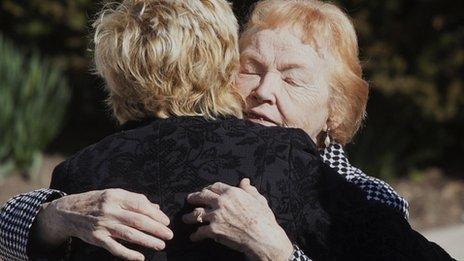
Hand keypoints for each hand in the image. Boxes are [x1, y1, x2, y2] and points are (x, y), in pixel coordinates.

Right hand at [32, 188, 172, 260]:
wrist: (69, 211)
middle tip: (169, 235)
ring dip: (147, 241)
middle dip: (156, 228)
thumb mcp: (115, 195)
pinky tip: (140, 257)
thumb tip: (156, 207)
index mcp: (116, 196)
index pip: (140, 205)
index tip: (166, 221)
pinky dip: (128, 254)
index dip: (156, 214)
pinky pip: (115, 248)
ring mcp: (103, 225)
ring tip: (160, 245)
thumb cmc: (97, 202)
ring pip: (129, 234)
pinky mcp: (97, 238)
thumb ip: (135, 200)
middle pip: (137, 220)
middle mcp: (110, 209)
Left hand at [182, 179, 292, 260]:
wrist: (263, 238)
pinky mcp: (214, 230)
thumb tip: (245, 181)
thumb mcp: (259, 200)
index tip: (205, 190)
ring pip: (197, 214)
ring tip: (185, 218)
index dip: (208, 188)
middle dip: (194, 197)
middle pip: (202, 196)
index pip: (215, 187)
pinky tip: (193, 237)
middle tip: (189, 199)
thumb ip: (249, 190)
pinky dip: (196, 235)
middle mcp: (221, 202)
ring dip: (190, 217)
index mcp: (232, 193)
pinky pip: (200, 232)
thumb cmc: (264, 220)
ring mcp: (216, 216)